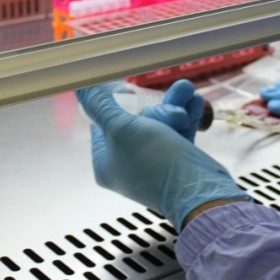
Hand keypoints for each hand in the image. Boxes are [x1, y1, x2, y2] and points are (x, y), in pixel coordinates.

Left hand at [77, 81, 249, 231]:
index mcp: (106, 163)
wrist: (199, 191)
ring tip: (186, 91)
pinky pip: (178, 131)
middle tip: (170, 101)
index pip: (101, 127)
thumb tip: (79, 87)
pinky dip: (185, 116)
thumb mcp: (121, 128)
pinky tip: (193, 102)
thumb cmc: (155, 163)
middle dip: (157, 107)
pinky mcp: (176, 161)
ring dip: (175, 106)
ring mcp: (153, 162)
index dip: (114, 106)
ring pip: (161, 123)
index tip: (126, 89)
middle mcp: (127, 164)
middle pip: (136, 121)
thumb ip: (100, 106)